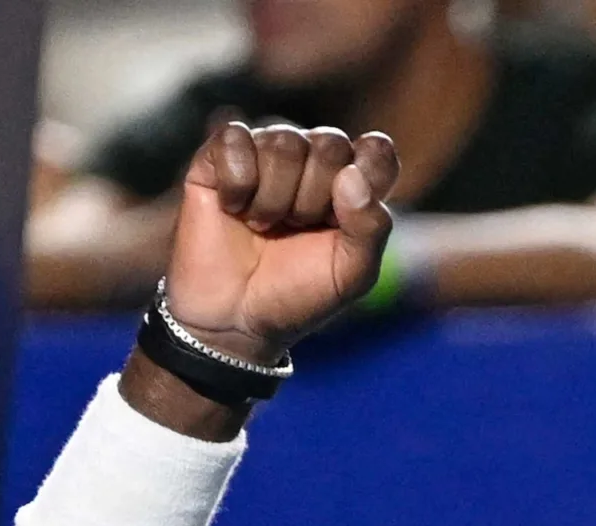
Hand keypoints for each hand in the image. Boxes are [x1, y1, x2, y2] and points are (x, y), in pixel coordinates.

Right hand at [164, 122, 400, 365]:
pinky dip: (237, 181)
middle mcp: (311, 161)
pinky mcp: (218, 157)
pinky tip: (232, 208)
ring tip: (264, 226)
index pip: (377, 149)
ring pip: (284, 141)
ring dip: (275, 197)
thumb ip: (371, 227)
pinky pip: (235, 138)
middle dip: (314, 198)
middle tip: (296, 229)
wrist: (234, 318)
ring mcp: (265, 155)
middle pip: (330, 144)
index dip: (367, 174)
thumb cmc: (298, 294)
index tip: (344, 216)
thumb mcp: (352, 274)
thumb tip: (351, 174)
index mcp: (353, 185)